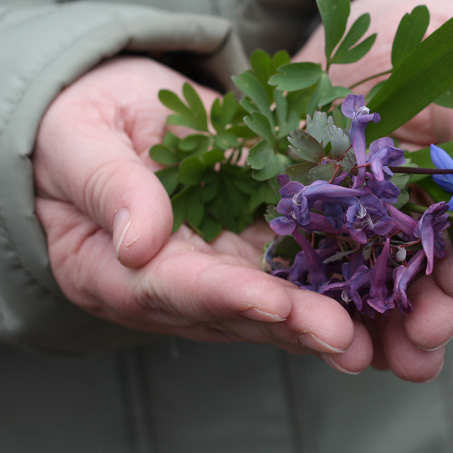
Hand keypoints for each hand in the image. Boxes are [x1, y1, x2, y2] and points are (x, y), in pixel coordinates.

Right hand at [33, 57, 375, 368]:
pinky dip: (330, 276)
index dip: (221, 296)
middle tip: (342, 338)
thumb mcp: (80, 142)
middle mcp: (167, 281)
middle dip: (289, 323)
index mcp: (108, 268)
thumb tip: (139, 244)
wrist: (112, 114)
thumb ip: (110, 188)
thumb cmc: (79, 124)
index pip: (167, 288)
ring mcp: (212, 265)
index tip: (269, 301)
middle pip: (230, 309)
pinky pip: (289, 262)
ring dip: (318, 315)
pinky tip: (373, 285)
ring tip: (369, 335)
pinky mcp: (247, 242)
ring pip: (268, 298)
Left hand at [293, 0, 452, 380]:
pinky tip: (313, 324)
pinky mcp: (323, 205)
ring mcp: (371, 212)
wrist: (376, 25)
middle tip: (416, 357)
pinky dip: (320, 290)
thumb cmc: (438, 42)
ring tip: (365, 361)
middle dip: (425, 317)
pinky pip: (320, 252)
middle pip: (426, 273)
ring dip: (377, 324)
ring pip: (376, 277)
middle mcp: (421, 210)